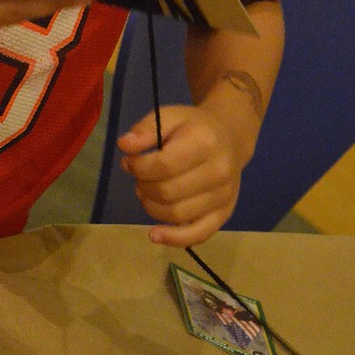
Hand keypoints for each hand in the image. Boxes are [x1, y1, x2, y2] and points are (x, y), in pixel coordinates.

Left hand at [117, 104, 246, 246]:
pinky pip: (197, 235)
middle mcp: (219, 172)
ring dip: (151, 206)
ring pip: (176, 214)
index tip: (129, 161)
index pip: (164, 165)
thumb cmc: (194, 127)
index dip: (139, 167)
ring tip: (146, 191)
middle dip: (143, 185)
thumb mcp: (170, 116)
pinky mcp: (224, 214)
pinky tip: (154, 234)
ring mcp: (223, 196)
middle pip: (168, 192)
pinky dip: (173, 239)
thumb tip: (124, 145)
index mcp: (206, 143)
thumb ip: (146, 128)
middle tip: (139, 176)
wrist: (230, 138)